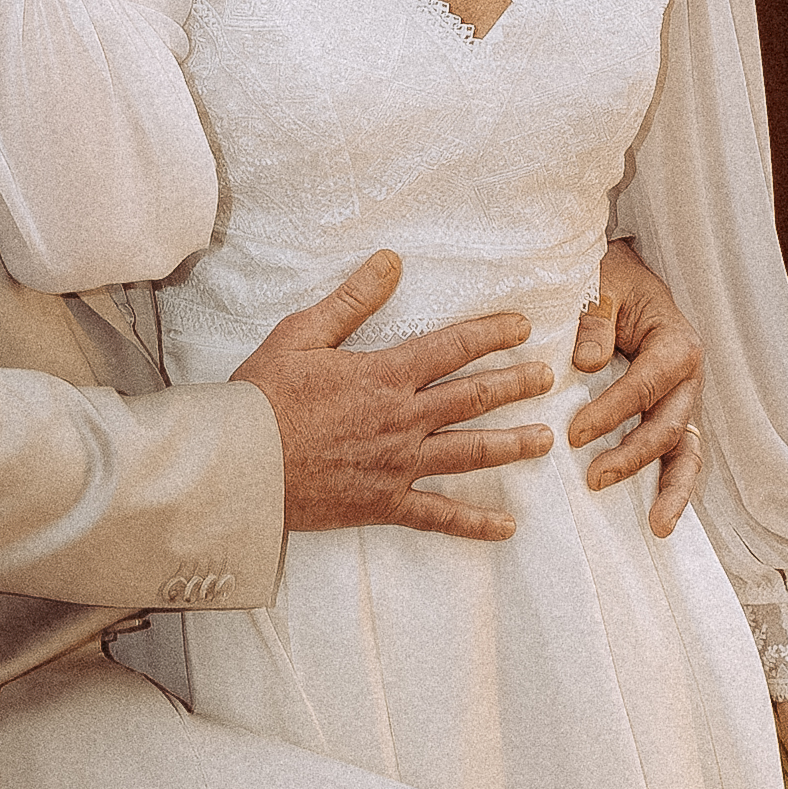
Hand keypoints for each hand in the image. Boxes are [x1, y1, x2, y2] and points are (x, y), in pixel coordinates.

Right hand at [238, 251, 557, 541]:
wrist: (239, 464)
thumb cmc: (263, 397)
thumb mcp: (302, 334)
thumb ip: (351, 300)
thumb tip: (390, 262)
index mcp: (384, 376)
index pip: (452, 348)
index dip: (491, 334)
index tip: (522, 327)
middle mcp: (402, 420)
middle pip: (472, 399)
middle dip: (514, 385)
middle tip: (548, 378)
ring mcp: (397, 465)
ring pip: (468, 454)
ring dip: (511, 445)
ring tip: (544, 440)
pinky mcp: (384, 504)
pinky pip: (437, 515)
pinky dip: (474, 523)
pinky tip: (506, 527)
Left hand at [567, 238, 703, 533]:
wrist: (621, 276)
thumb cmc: (609, 278)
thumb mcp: (600, 285)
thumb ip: (593, 321)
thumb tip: (588, 364)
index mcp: (676, 342)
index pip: (646, 385)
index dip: (612, 413)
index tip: (573, 434)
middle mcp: (688, 377)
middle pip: (669, 427)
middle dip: (633, 457)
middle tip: (593, 479)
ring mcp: (682, 402)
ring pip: (686, 452)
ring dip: (672, 489)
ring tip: (658, 527)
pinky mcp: (670, 417)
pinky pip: (676, 456)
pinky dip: (669, 486)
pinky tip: (657, 519)